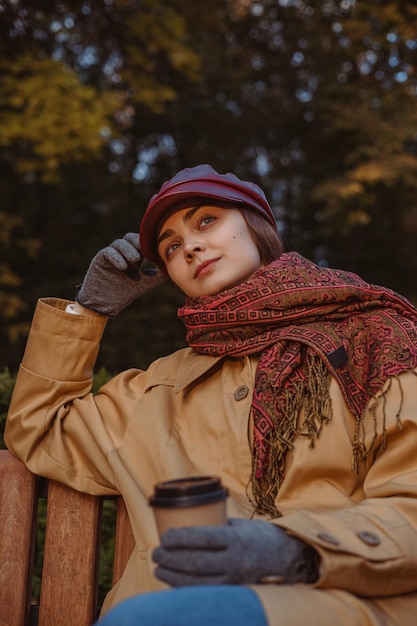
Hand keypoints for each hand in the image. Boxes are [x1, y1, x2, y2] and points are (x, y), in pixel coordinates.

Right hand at [76, 233, 166, 316]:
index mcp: (132, 256)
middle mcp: (121, 253)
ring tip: (136, 260)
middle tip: (147, 249)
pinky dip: (116, 257)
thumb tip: (172, 269)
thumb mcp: (144, 284)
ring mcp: (110, 255)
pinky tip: (124, 267)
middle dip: (138, 242)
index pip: (141, 242)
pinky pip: (107, 252)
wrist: (105, 305)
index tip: (157, 249)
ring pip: (119, 243)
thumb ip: (156, 276)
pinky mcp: (99, 260)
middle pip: (129, 238)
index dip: (148, 243)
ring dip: (128, 250)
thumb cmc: (123, 293)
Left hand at [152, 518, 318, 586]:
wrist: (287, 558)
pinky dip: (187, 588)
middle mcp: (237, 561)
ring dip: (174, 576)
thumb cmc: (259, 536)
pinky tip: (173, 581)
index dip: (181, 538)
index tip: (164, 537)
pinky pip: (206, 592)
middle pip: (197, 562)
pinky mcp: (235, 592)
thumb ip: (217, 526)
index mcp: (237, 539)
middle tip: (156, 553)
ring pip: (199, 582)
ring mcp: (236, 579)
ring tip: (159, 568)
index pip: (204, 538)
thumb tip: (187, 524)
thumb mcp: (240, 525)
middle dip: (172, 559)